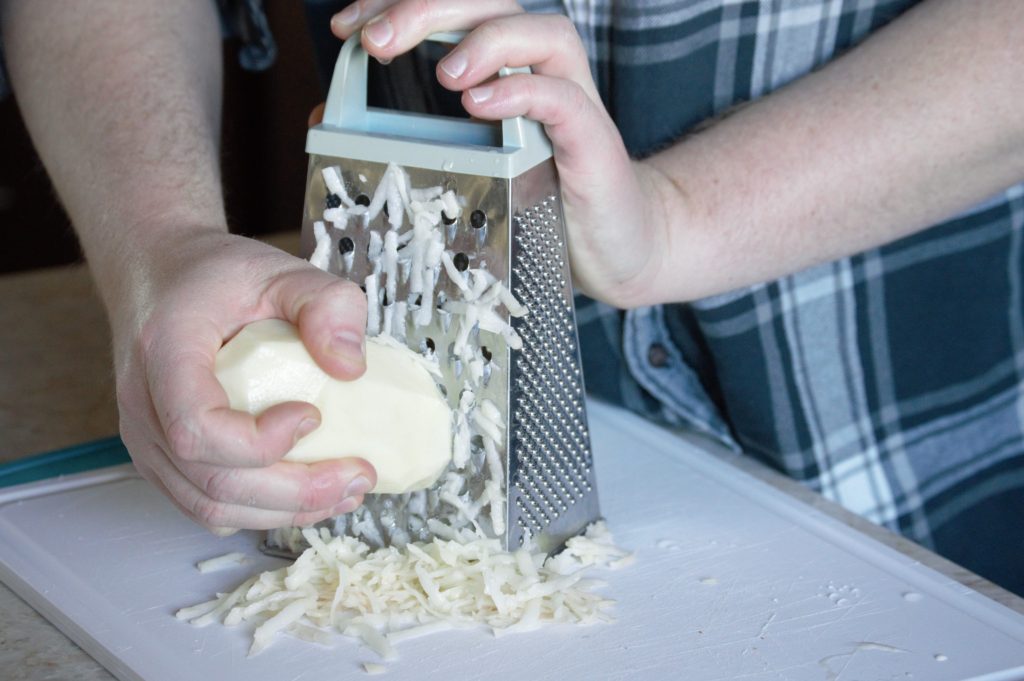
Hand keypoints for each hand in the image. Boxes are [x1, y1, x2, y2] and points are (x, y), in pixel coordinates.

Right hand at [111, 229, 375, 532]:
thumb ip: (327, 303)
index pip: (196, 427)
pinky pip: (207, 506)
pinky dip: (262, 512)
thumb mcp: (283, 269)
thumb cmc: (214, 275)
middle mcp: (144, 406)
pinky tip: (309, 494)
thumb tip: (352, 367)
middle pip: (212, 484)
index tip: (313, 414)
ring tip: (345, 492)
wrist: (161, 277)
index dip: (259, 442)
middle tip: (357, 477)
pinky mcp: (165, 459)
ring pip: (210, 508)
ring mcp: (149, 440)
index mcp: (164, 352)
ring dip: (285, 511)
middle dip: (295, 492)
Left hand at [329, 0, 671, 307]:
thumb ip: (397, 131)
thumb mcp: (460, 163)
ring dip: (479, 40)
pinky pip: (560, 96)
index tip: (346, 27)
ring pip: (533, 32)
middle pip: (486, 1)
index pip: (449, 6)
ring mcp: (567, 96)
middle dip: (423, 9)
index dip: (395, 1)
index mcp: (499, 63)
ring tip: (439, 73)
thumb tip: (325, 114)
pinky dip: (519, 92)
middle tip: (375, 40)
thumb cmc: (536, 200)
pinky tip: (481, 104)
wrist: (611, 245)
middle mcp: (535, 66)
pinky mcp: (591, 135)